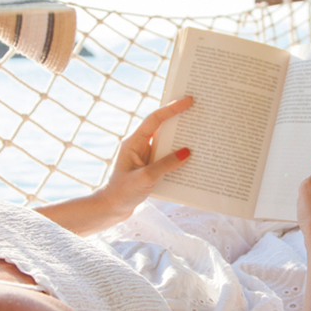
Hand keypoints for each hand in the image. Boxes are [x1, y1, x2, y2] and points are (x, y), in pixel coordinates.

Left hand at [93, 96, 193, 220]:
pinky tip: (191, 161)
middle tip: (198, 112)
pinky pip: (166, 157)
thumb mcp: (146, 178)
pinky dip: (178, 157)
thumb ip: (166, 165)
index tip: (188, 100)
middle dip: (179, 120)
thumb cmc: (122, 193)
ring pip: (166, 143)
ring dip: (180, 141)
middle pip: (161, 127)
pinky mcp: (149, 167)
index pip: (155, 119)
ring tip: (199, 135)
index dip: (172, 108)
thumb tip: (187, 152)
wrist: (110, 209)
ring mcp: (144, 156)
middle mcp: (138, 146)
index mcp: (133, 142)